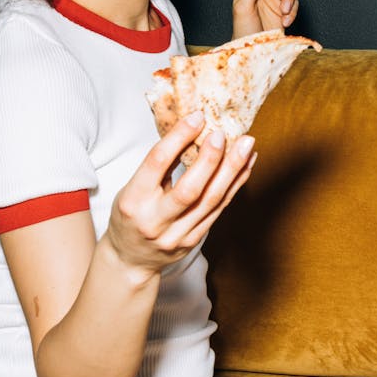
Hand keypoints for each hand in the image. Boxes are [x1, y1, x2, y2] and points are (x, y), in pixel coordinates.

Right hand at [106, 112, 256, 274]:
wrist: (130, 260)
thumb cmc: (130, 216)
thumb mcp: (131, 189)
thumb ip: (158, 167)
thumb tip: (190, 131)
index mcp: (133, 201)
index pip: (157, 163)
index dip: (179, 137)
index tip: (197, 117)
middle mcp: (155, 221)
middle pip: (189, 189)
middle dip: (210, 159)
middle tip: (223, 133)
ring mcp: (176, 235)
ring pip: (211, 200)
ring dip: (232, 170)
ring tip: (246, 145)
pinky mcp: (194, 241)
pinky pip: (219, 210)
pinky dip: (235, 185)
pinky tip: (245, 166)